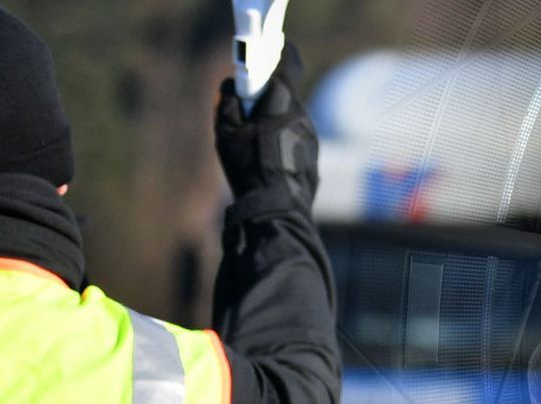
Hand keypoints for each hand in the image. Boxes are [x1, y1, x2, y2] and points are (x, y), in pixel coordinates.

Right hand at [215, 43, 319, 200]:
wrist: (276, 212)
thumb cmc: (250, 170)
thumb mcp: (226, 133)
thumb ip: (228, 101)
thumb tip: (234, 86)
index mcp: (284, 103)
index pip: (290, 62)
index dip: (279, 53)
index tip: (265, 55)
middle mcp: (303, 117)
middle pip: (286, 96)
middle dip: (267, 98)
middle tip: (247, 107)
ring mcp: (311, 139)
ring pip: (291, 120)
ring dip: (274, 123)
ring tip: (253, 143)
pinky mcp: (313, 159)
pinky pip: (295, 141)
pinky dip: (281, 143)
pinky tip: (266, 162)